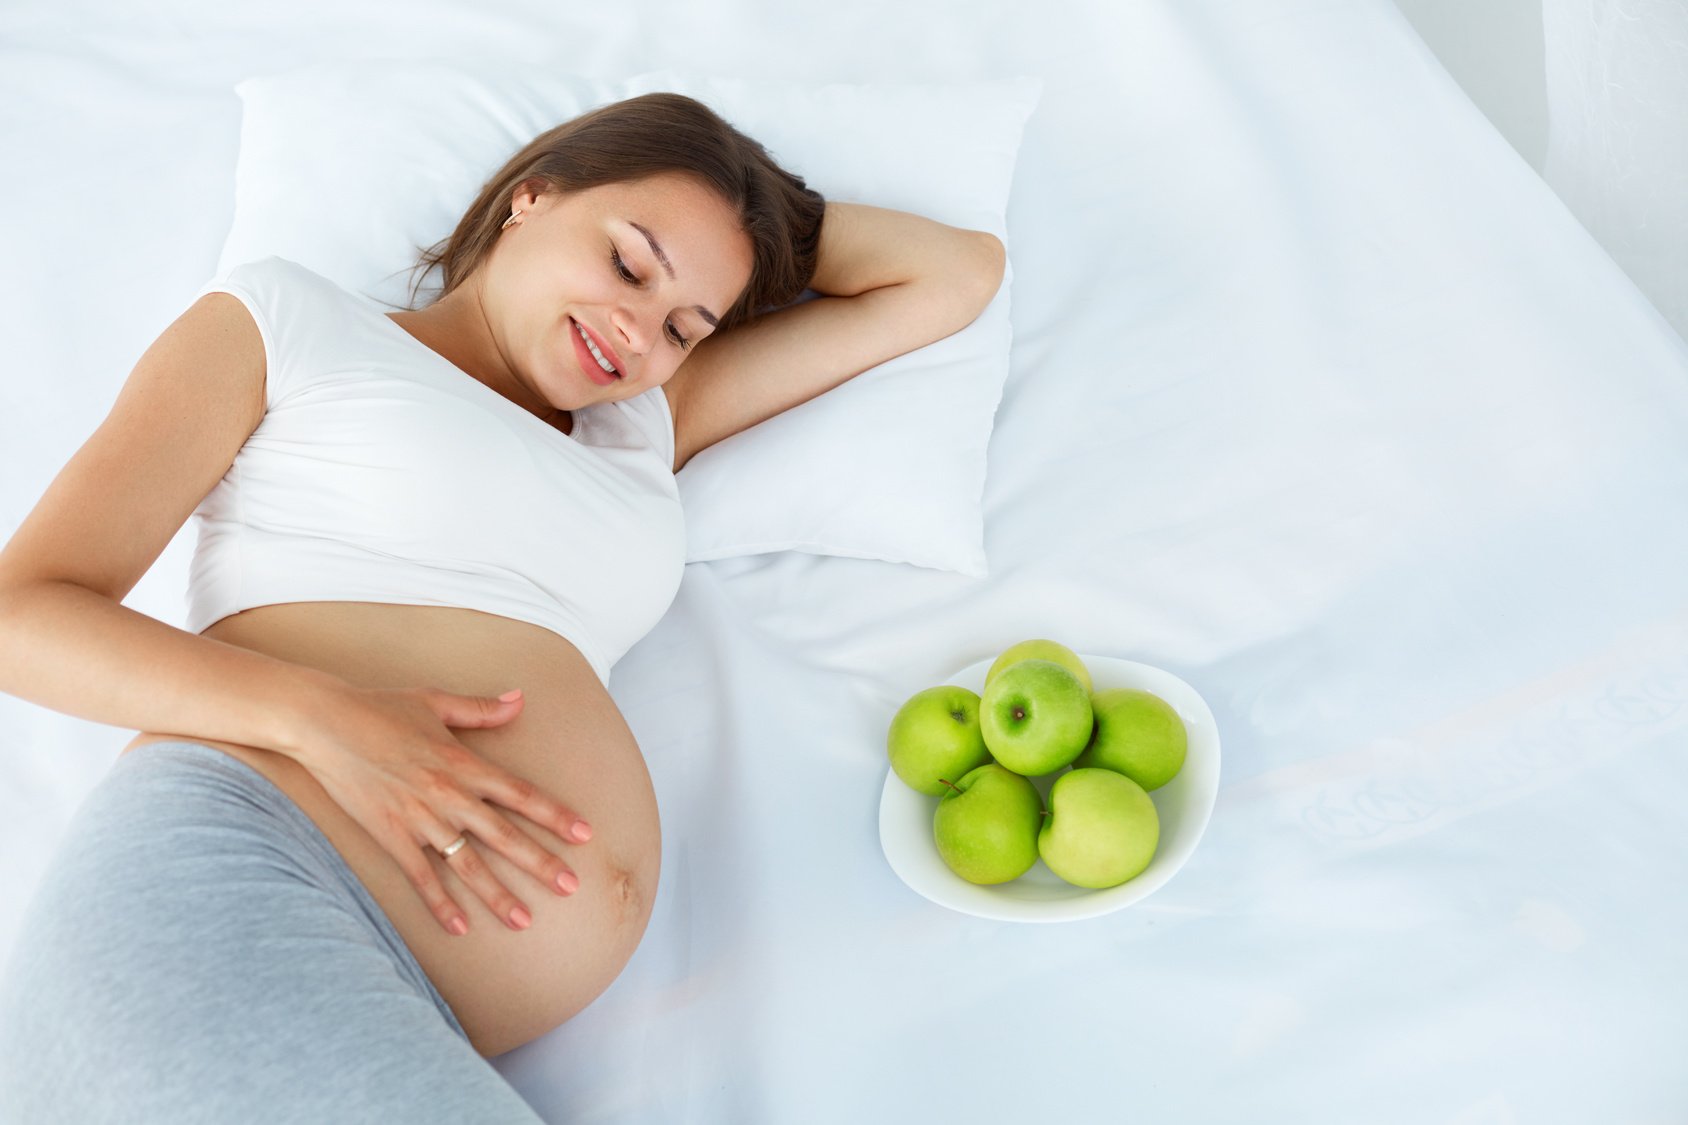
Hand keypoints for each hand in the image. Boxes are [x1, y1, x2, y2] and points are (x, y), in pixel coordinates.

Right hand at [291, 684, 591, 935]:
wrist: (323, 723)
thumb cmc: (380, 707)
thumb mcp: (436, 701)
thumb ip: (482, 708)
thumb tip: (520, 699)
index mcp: (464, 762)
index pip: (520, 794)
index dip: (554, 814)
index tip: (584, 834)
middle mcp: (448, 794)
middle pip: (503, 835)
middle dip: (540, 862)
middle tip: (570, 887)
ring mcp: (419, 818)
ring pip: (467, 863)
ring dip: (497, 894)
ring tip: (524, 920)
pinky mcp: (389, 835)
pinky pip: (420, 876)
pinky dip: (439, 904)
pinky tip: (460, 928)